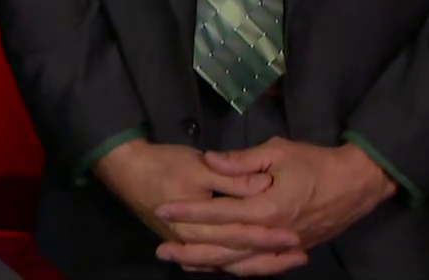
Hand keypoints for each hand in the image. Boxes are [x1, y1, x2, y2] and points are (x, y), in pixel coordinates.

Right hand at [93, 138, 293, 265]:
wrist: (127, 170)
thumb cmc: (164, 163)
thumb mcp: (200, 165)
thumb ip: (233, 176)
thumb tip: (263, 184)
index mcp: (200, 222)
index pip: (241, 232)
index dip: (269, 235)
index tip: (295, 235)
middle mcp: (196, 241)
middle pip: (238, 255)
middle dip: (271, 256)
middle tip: (301, 254)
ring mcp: (191, 246)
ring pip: (228, 263)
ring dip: (258, 264)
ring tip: (289, 261)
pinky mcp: (188, 244)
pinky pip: (216, 263)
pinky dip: (237, 265)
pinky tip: (256, 264)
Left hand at [153, 138, 396, 274]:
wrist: (356, 184)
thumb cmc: (317, 163)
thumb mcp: (279, 151)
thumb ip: (242, 161)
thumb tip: (210, 161)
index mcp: (266, 208)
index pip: (218, 213)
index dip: (189, 211)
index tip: (164, 208)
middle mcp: (270, 234)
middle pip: (222, 245)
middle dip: (190, 245)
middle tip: (160, 248)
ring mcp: (280, 247)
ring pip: (237, 262)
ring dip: (207, 263)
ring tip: (181, 262)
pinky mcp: (289, 252)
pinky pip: (257, 267)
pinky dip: (235, 270)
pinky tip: (217, 269)